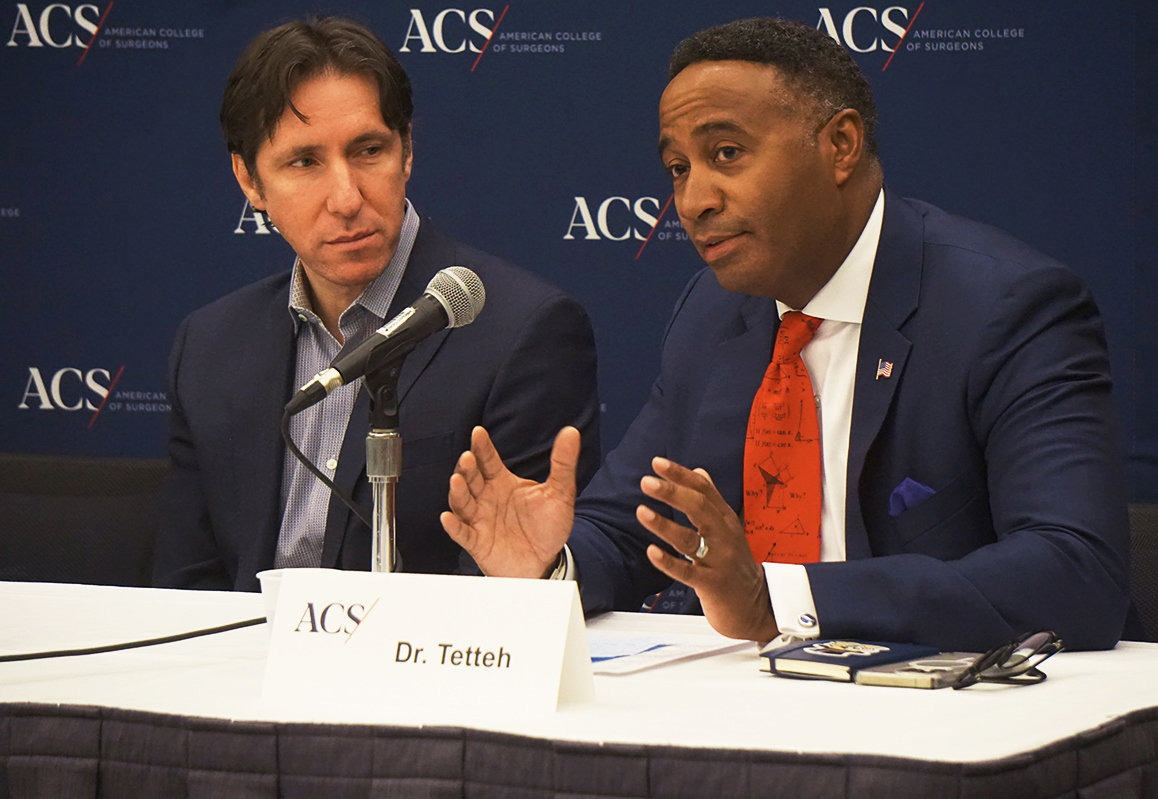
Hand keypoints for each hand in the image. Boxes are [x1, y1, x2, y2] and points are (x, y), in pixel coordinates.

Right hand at [440, 426, 578, 578]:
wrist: (547, 561)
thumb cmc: (547, 527)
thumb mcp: (560, 493)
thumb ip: (562, 463)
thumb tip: (571, 432)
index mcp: (502, 482)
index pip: (488, 460)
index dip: (482, 447)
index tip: (478, 432)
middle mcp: (487, 498)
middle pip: (472, 478)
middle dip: (468, 468)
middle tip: (468, 457)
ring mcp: (480, 520)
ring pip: (463, 503)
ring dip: (458, 492)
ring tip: (456, 481)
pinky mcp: (477, 542)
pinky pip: (462, 533)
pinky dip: (453, 527)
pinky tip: (447, 518)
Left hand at [637, 458, 779, 641]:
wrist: (757, 607)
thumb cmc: (737, 566)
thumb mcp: (729, 529)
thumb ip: (713, 501)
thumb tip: (698, 472)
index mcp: (726, 521)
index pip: (704, 491)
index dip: (681, 475)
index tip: (658, 463)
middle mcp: (725, 537)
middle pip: (699, 508)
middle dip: (672, 493)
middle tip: (647, 482)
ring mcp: (719, 561)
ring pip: (690, 539)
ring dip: (664, 524)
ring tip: (642, 511)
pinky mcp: (713, 585)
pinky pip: (688, 572)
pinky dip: (669, 562)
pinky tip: (651, 552)